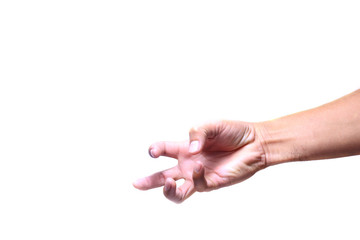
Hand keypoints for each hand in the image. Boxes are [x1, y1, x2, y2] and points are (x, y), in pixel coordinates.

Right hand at [133, 120, 266, 202]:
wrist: (256, 142)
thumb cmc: (234, 132)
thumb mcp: (212, 125)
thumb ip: (197, 133)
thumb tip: (189, 150)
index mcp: (186, 148)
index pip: (165, 149)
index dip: (155, 150)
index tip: (153, 151)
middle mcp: (190, 163)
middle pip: (164, 176)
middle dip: (149, 181)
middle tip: (136, 183)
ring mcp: (200, 175)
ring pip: (178, 191)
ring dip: (168, 190)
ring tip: (166, 183)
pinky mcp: (212, 183)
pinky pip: (197, 184)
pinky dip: (195, 176)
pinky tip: (199, 166)